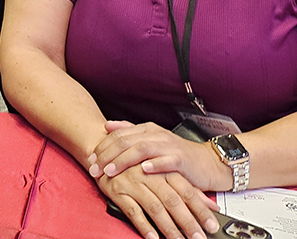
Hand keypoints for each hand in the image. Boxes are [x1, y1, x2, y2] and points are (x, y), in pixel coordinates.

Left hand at [90, 121, 232, 192]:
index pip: (118, 135)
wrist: (207, 164)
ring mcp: (169, 146)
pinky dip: (154, 164)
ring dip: (123, 160)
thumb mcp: (152, 142)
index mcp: (146, 130)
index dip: (102, 146)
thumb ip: (130, 133)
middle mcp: (156, 135)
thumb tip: (107, 126)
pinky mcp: (182, 159)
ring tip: (110, 170)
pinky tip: (143, 170)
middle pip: (126, 141)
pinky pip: (167, 160)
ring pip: (142, 149)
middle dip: (106, 155)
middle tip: (93, 168)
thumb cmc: (176, 155)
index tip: (89, 160)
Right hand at [100, 167, 219, 238]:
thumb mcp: (164, 170)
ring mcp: (133, 183)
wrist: (103, 149)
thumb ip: (188, 187)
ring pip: (155, 208)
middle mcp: (150, 175)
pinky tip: (153, 237)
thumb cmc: (137, 162)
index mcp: (163, 169)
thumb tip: (212, 204)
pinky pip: (133, 210)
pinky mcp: (118, 191)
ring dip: (169, 227)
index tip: (211, 225)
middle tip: (199, 237)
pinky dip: (144, 225)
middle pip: (173, 201)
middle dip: (188, 222)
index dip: (200, 209)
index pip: (187, 191)